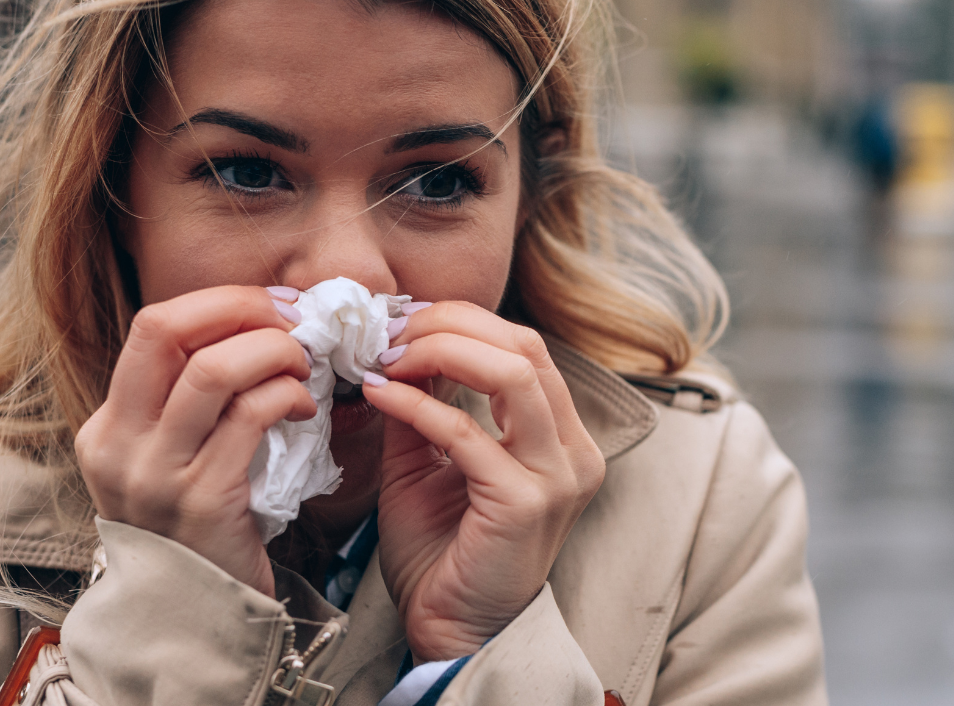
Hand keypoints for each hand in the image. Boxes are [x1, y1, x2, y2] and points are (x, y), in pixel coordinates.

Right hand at [76, 285, 316, 595]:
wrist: (197, 619)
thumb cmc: (202, 530)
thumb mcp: (173, 462)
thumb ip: (194, 403)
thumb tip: (259, 326)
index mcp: (107, 427)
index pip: (153, 327)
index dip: (219, 304)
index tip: (270, 306)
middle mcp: (118, 444)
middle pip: (167, 331)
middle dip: (241, 309)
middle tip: (291, 321)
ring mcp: (154, 473)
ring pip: (212, 370)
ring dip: (272, 352)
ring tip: (303, 366)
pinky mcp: (200, 500)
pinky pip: (249, 417)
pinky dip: (286, 396)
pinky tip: (305, 410)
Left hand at [362, 302, 604, 660]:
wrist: (452, 631)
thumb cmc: (443, 553)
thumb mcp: (428, 461)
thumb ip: (423, 402)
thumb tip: (396, 345)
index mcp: (563, 438)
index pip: (524, 348)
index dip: (461, 322)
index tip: (400, 322)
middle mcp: (574, 451)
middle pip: (524, 347)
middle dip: (450, 325)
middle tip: (390, 330)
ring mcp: (557, 476)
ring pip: (511, 373)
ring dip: (440, 351)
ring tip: (388, 356)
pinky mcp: (524, 502)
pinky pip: (465, 432)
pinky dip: (417, 404)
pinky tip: (379, 394)